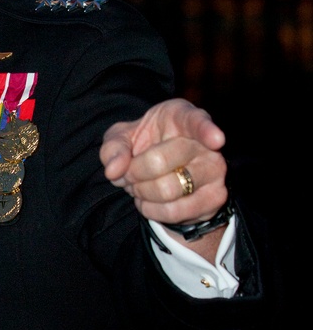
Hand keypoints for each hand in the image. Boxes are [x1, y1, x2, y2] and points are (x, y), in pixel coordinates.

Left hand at [99, 98, 227, 229]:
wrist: (162, 175)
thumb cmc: (144, 146)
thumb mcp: (121, 139)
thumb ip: (113, 148)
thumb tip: (113, 170)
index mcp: (184, 117)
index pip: (198, 122)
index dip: (207, 131)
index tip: (216, 140)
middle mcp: (207, 144)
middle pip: (160, 162)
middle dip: (133, 172)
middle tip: (129, 173)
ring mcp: (214, 171)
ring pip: (168, 190)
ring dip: (142, 193)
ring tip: (138, 186)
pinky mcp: (214, 197)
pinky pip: (175, 212)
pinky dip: (151, 210)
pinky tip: (149, 201)